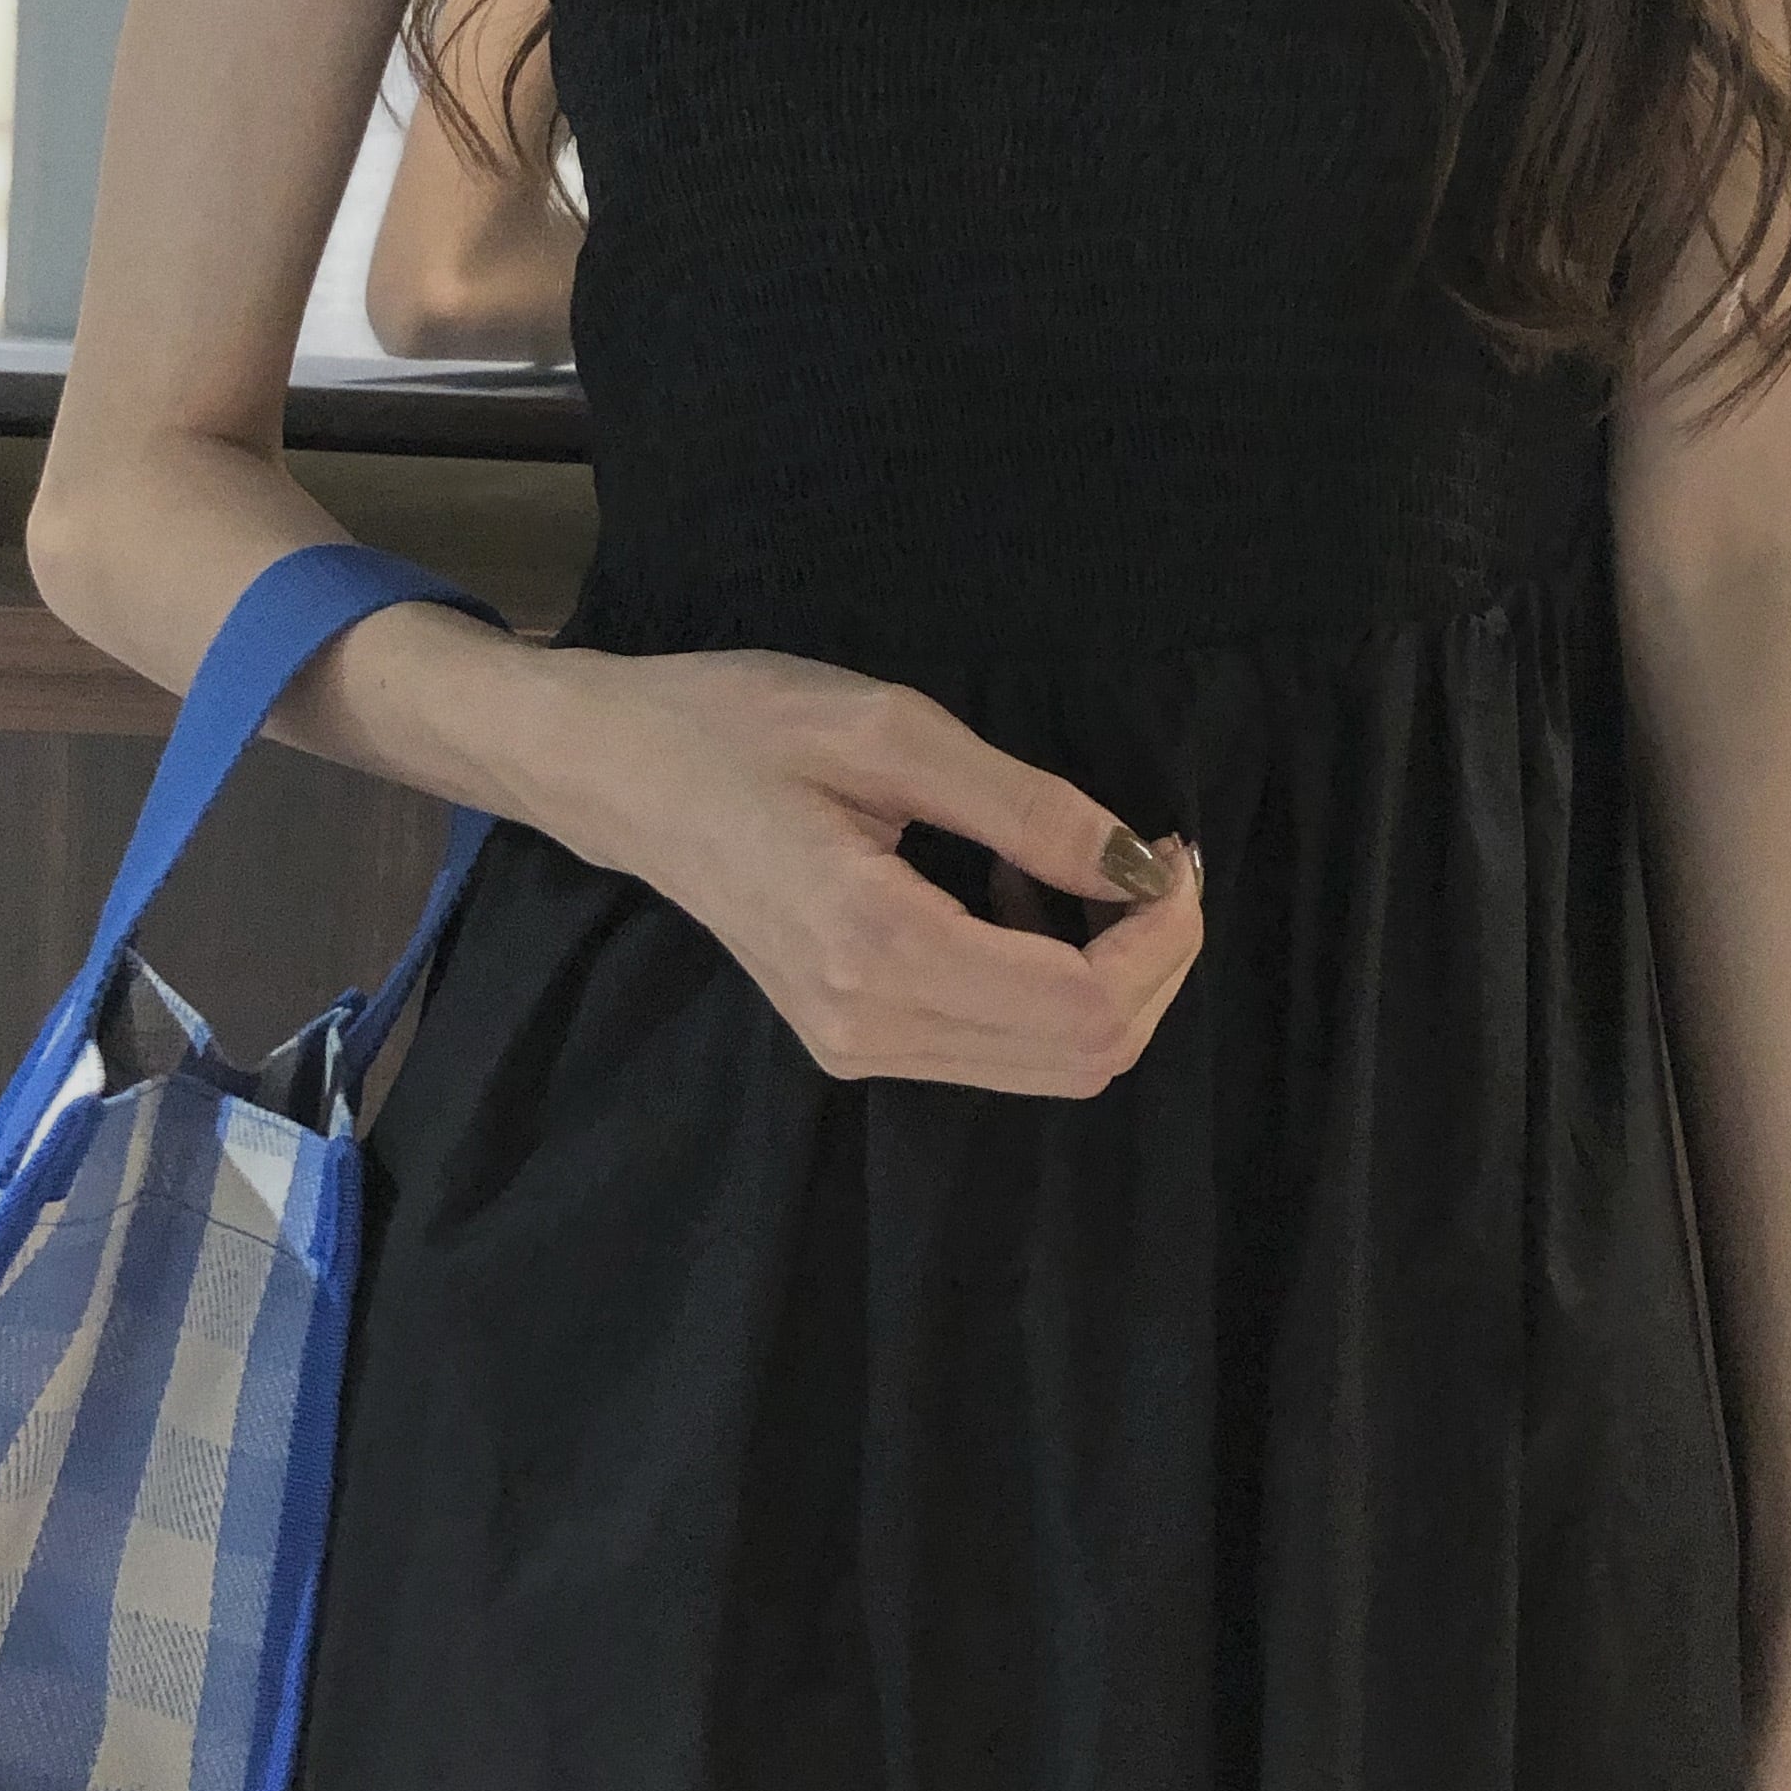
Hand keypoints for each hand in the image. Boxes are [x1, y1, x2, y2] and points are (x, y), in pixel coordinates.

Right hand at [533, 644, 1203, 1095]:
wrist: (617, 769)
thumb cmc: (739, 726)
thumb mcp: (892, 732)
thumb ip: (1026, 805)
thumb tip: (1141, 864)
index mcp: (876, 948)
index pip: (1082, 1004)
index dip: (1162, 940)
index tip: (1173, 851)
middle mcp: (868, 1026)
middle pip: (1082, 1055)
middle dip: (1152, 965)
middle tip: (1156, 860)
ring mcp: (856, 1045)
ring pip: (1049, 1064)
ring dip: (1106, 978)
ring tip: (1094, 870)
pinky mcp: (851, 1038)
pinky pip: (995, 1046)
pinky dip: (1049, 987)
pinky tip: (1023, 897)